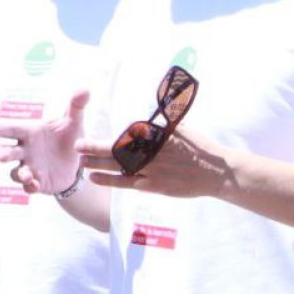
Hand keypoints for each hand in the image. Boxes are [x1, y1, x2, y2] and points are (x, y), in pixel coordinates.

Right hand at [0, 89, 88, 193]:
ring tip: (26, 175)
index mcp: (29, 133)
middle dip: (2, 154)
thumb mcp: (73, 122)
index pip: (11, 129)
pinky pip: (28, 187)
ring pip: (15, 171)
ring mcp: (29, 167)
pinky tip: (35, 185)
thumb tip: (85, 89)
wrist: (77, 162)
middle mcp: (24, 150)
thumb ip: (75, 106)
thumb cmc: (67, 137)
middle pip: (7, 151)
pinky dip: (30, 187)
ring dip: (19, 173)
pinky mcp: (37, 182)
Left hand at [78, 126, 236, 198]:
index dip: (107, 137)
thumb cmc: (199, 147)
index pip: (126, 135)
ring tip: (80, 161)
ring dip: (97, 164)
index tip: (91, 135)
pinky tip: (94, 178)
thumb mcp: (180, 127)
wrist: (217, 172)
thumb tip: (151, 107)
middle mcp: (150, 152)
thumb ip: (162, 120)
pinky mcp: (154, 186)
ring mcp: (151, 169)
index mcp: (155, 136)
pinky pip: (126, 183)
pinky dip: (109, 180)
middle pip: (117, 149)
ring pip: (118, 166)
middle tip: (77, 145)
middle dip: (94, 147)